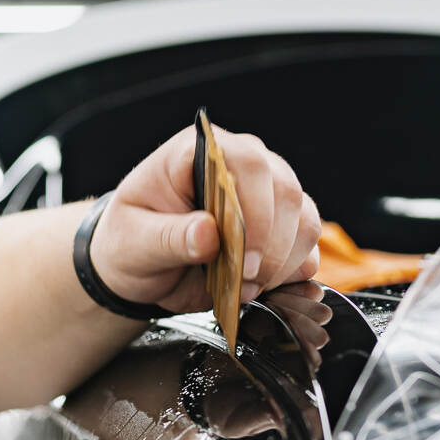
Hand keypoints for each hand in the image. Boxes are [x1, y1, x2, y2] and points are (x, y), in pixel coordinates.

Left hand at [88, 123, 322, 314]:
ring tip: (246, 286)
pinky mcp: (280, 228)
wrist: (141, 267)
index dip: (254, 211)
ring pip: (305, 219)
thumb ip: (167, 237)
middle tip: (244, 280)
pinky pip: (308, 245)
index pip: (248, 163)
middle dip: (271, 246)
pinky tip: (263, 284)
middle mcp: (241, 166)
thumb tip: (206, 233)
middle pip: (285, 191)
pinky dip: (293, 271)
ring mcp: (266, 195)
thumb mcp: (133, 242)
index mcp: (201, 153)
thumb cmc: (131, 243)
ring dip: (283, 262)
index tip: (243, 258)